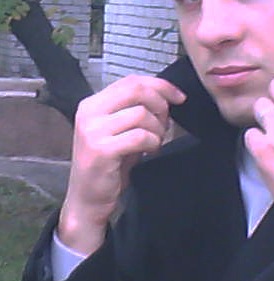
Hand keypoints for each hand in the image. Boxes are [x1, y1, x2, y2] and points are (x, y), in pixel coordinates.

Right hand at [58, 76, 185, 255]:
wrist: (87, 199)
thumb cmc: (108, 165)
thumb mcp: (119, 131)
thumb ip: (134, 110)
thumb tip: (167, 96)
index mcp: (92, 103)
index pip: (131, 81)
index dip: (160, 85)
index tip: (179, 97)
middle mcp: (89, 112)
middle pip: (136, 90)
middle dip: (160, 104)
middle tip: (166, 123)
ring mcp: (93, 130)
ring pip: (141, 114)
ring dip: (157, 128)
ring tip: (155, 142)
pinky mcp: (101, 150)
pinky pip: (140, 136)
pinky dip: (152, 143)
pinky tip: (149, 152)